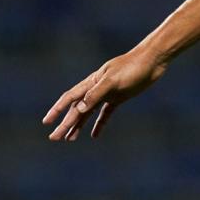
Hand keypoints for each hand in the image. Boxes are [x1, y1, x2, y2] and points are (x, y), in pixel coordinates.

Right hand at [42, 46, 167, 140]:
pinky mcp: (119, 97)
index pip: (70, 98)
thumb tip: (79, 109)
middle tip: (54, 138)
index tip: (47, 122)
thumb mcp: (113, 80)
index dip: (57, 110)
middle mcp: (96, 89)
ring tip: (69, 139)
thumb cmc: (132, 67)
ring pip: (88, 113)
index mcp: (91, 83)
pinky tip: (94, 135)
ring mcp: (107, 93)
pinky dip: (99, 124)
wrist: (153, 60)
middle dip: (65, 123)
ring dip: (79, 125)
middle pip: (77, 109)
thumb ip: (96, 94)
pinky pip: (105, 114)